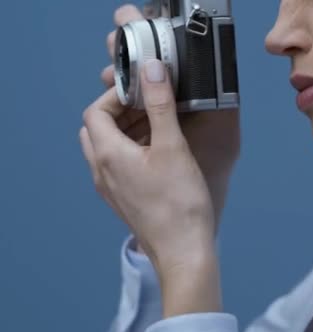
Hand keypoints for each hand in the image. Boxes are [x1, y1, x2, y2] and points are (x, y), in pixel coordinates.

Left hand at [81, 59, 221, 314]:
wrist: (182, 250)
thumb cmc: (179, 199)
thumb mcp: (173, 146)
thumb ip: (160, 105)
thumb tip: (151, 67)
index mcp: (108, 154)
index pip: (95, 112)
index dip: (117, 96)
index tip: (145, 92)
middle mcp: (101, 171)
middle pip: (97, 130)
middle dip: (121, 112)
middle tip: (151, 107)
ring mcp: (111, 189)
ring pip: (107, 149)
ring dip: (128, 131)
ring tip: (161, 127)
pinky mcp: (124, 201)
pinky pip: (118, 166)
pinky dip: (133, 151)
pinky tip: (161, 155)